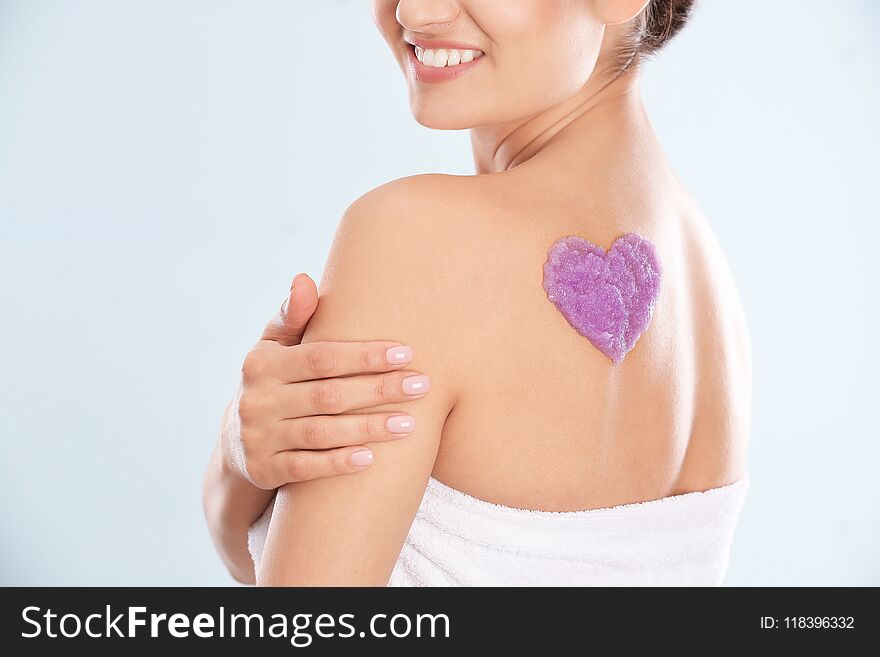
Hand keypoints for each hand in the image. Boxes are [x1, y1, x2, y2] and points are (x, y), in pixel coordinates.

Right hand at [222, 273, 430, 489]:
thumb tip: (304, 279)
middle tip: (421, 386)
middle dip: (378, 390)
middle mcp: (258, 399)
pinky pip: (305, 467)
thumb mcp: (273, 348)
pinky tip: (370, 458)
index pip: (321, 357)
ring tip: (409, 424)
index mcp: (263, 364)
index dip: (364, 356)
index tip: (406, 353)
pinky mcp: (263, 469)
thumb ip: (292, 316)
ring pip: (320, 432)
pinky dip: (337, 463)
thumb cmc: (273, 382)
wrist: (237, 442)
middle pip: (328, 395)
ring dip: (367, 429)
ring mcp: (259, 437)